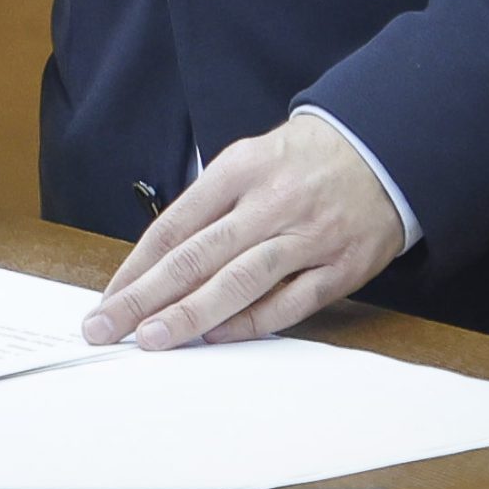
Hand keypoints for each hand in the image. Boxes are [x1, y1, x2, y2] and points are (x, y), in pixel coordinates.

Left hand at [83, 115, 405, 351]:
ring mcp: (307, 236)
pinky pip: (288, 303)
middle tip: (107, 327)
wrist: (380, 149)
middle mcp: (270, 202)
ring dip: (190, 315)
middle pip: (196, 257)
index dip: (136, 267)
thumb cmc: (301, 161)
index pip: (174, 226)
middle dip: (144, 297)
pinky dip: (250, 323)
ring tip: (152, 339)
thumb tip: (157, 263)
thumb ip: (209, 206)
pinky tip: (217, 337)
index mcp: (239, 170)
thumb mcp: (249, 160)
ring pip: (238, 282)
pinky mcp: (340, 267)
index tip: (108, 299)